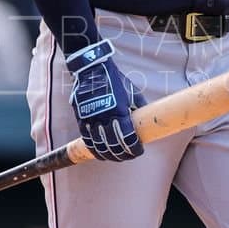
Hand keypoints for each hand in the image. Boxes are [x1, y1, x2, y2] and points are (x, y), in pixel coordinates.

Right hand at [65, 39, 145, 160]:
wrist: (91, 70)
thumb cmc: (115, 80)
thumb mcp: (132, 93)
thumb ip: (138, 109)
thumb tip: (147, 121)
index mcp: (119, 111)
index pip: (128, 138)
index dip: (134, 149)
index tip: (139, 151)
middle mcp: (104, 117)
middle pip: (114, 146)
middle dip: (123, 155)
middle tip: (130, 155)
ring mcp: (91, 119)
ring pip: (99, 146)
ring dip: (109, 155)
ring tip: (116, 157)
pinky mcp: (81, 119)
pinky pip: (87, 140)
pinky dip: (95, 150)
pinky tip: (101, 153)